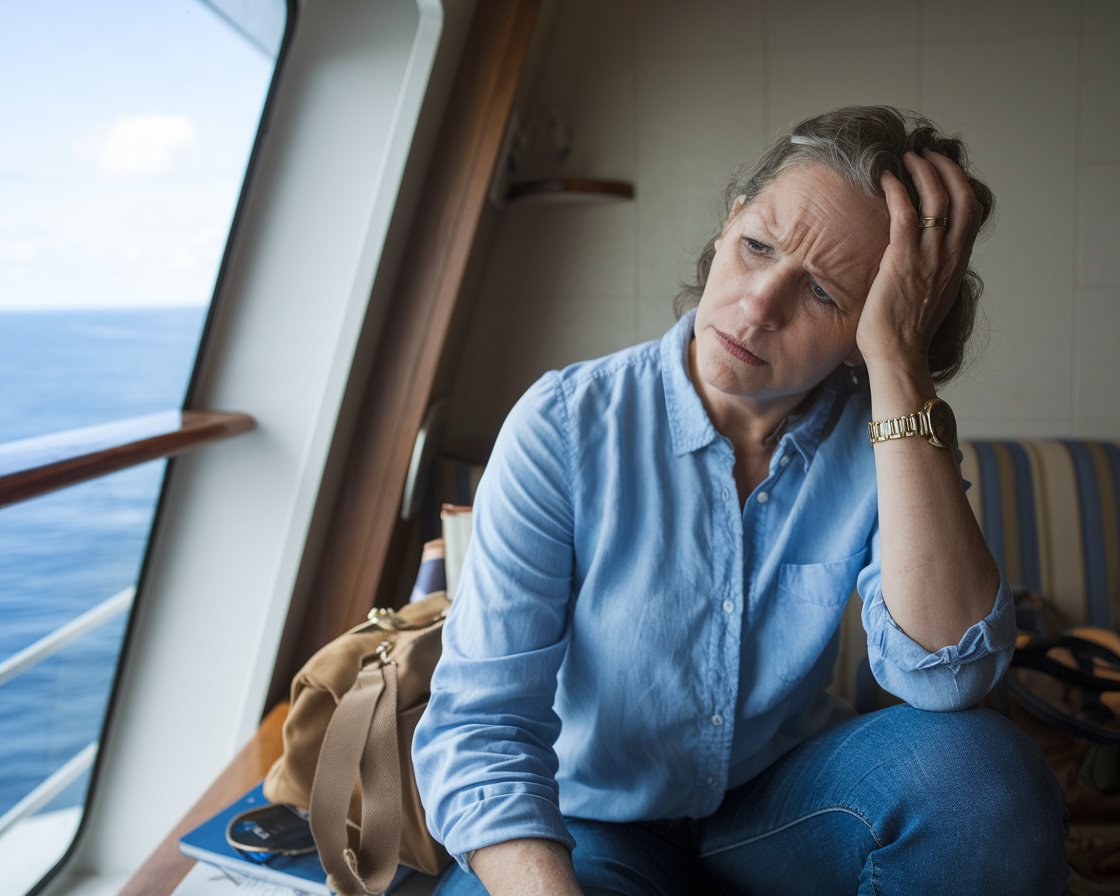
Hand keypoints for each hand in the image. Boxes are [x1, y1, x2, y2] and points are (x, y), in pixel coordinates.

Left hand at [856, 149, 983, 374]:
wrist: (898, 355)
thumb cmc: (905, 332)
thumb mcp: (930, 295)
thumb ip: (930, 270)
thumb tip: (917, 257)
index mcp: (957, 263)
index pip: (971, 212)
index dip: (961, 183)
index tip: (944, 169)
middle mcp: (949, 256)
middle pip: (960, 196)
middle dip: (944, 168)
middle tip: (925, 153)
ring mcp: (929, 257)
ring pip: (936, 199)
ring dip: (922, 171)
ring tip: (908, 157)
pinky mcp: (903, 260)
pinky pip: (905, 214)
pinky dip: (897, 190)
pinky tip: (887, 177)